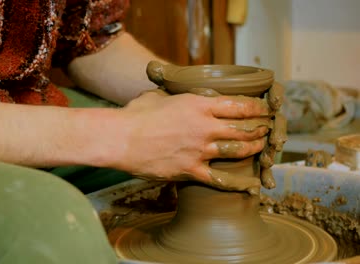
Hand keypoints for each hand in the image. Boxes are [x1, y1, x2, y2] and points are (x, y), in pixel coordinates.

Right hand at [112, 89, 270, 192]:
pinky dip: (238, 183)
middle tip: (267, 127)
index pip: (238, 105)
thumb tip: (178, 91)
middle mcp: (204, 127)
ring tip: (262, 147)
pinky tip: (251, 185)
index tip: (263, 108)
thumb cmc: (136, 115)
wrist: (120, 139)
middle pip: (244, 127)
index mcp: (198, 105)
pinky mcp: (190, 170)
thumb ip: (176, 95)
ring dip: (254, 148)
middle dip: (260, 127)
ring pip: (237, 150)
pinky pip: (220, 179)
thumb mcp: (158, 95)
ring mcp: (199, 150)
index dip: (256, 107)